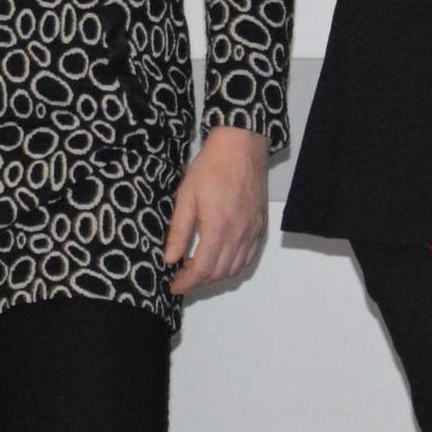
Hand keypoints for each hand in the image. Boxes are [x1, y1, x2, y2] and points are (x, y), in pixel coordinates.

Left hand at [165, 125, 268, 294]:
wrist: (241, 146)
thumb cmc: (211, 166)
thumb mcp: (186, 196)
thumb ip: (179, 231)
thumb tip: (170, 259)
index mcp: (218, 227)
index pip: (202, 269)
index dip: (186, 283)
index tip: (174, 286)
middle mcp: (239, 233)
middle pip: (219, 273)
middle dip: (198, 281)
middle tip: (182, 276)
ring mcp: (253, 230)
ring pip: (235, 269)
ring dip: (216, 274)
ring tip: (199, 267)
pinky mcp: (260, 225)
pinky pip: (249, 257)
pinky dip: (234, 265)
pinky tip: (220, 256)